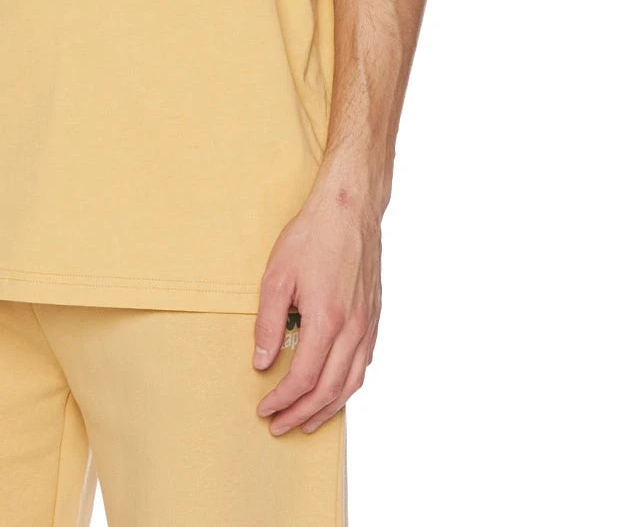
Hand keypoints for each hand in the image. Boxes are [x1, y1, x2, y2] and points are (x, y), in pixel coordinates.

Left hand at [253, 169, 382, 433]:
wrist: (349, 209)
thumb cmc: (312, 237)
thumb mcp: (276, 276)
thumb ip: (268, 322)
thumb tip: (262, 362)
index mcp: (327, 321)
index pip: (303, 378)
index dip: (282, 400)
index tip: (264, 409)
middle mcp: (353, 330)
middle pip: (328, 390)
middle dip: (301, 414)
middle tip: (278, 426)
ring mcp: (368, 326)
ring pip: (351, 384)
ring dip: (327, 409)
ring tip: (305, 421)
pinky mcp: (374, 319)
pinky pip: (363, 365)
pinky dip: (347, 387)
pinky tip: (334, 390)